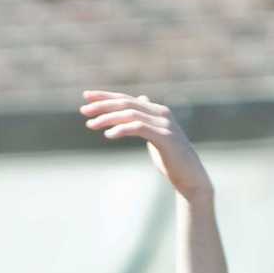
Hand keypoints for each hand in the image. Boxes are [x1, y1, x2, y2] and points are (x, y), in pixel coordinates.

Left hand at [81, 90, 211, 200]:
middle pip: (126, 103)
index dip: (106, 96)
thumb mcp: (156, 134)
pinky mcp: (164, 137)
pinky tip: (108, 134)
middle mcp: (161, 112)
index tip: (86, 96)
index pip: (127, 98)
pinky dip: (122, 129)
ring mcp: (164, 124)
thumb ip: (146, 119)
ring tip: (91, 125)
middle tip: (83, 110)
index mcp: (157, 111)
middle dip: (103, 105)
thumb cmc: (171, 158)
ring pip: (131, 114)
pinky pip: (139, 128)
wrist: (190, 176)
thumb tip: (141, 100)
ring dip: (108, 118)